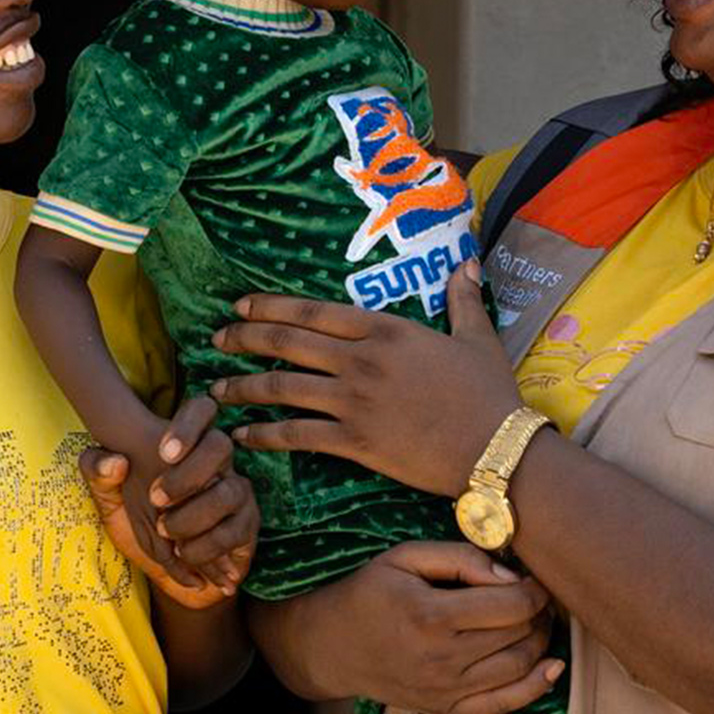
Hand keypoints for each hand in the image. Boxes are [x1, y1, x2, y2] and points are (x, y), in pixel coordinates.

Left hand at [81, 394, 256, 602]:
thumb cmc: (142, 527)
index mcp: (186, 447)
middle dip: (188, 474)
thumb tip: (115, 461)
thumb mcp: (109, 502)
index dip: (189, 422)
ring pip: (231, 490)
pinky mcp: (246, 525)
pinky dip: (207, 546)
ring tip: (167, 533)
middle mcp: (217, 464)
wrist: (170, 573)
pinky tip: (185, 553)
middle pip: (220, 445)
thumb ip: (99, 474)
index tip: (163, 451)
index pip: (201, 409)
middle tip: (155, 500)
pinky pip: (236, 530)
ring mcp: (236, 492)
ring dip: (195, 516)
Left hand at [209, 261, 528, 495]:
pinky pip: (296, 435)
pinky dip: (264, 435)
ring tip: (214, 389)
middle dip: (244, 338)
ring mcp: (354, 401)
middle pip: (287, 343)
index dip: (271, 307)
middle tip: (216, 339)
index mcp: (386, 330)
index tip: (242, 305)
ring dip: (242, 386)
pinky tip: (242, 435)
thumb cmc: (490, 395)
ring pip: (282, 388)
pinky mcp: (354, 442)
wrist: (498, 451)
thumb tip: (467, 262)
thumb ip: (463, 299)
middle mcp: (362, 360)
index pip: (313, 312)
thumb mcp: (478, 338)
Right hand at [249, 541, 561, 713]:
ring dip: (540, 643)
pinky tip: (552, 666)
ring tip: (533, 622)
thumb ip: (461, 558)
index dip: (534, 590)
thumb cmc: (368, 592)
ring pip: (520, 667)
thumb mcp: (405, 558)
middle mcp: (441, 659)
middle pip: (521, 635)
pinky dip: (536, 687)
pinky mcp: (446, 709)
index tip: (531, 580)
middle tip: (534, 598)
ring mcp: (445, 690)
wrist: (330, 646)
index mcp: (431, 616)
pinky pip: (504, 704)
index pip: (511, 605)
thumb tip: (513, 577)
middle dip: (539, 613)